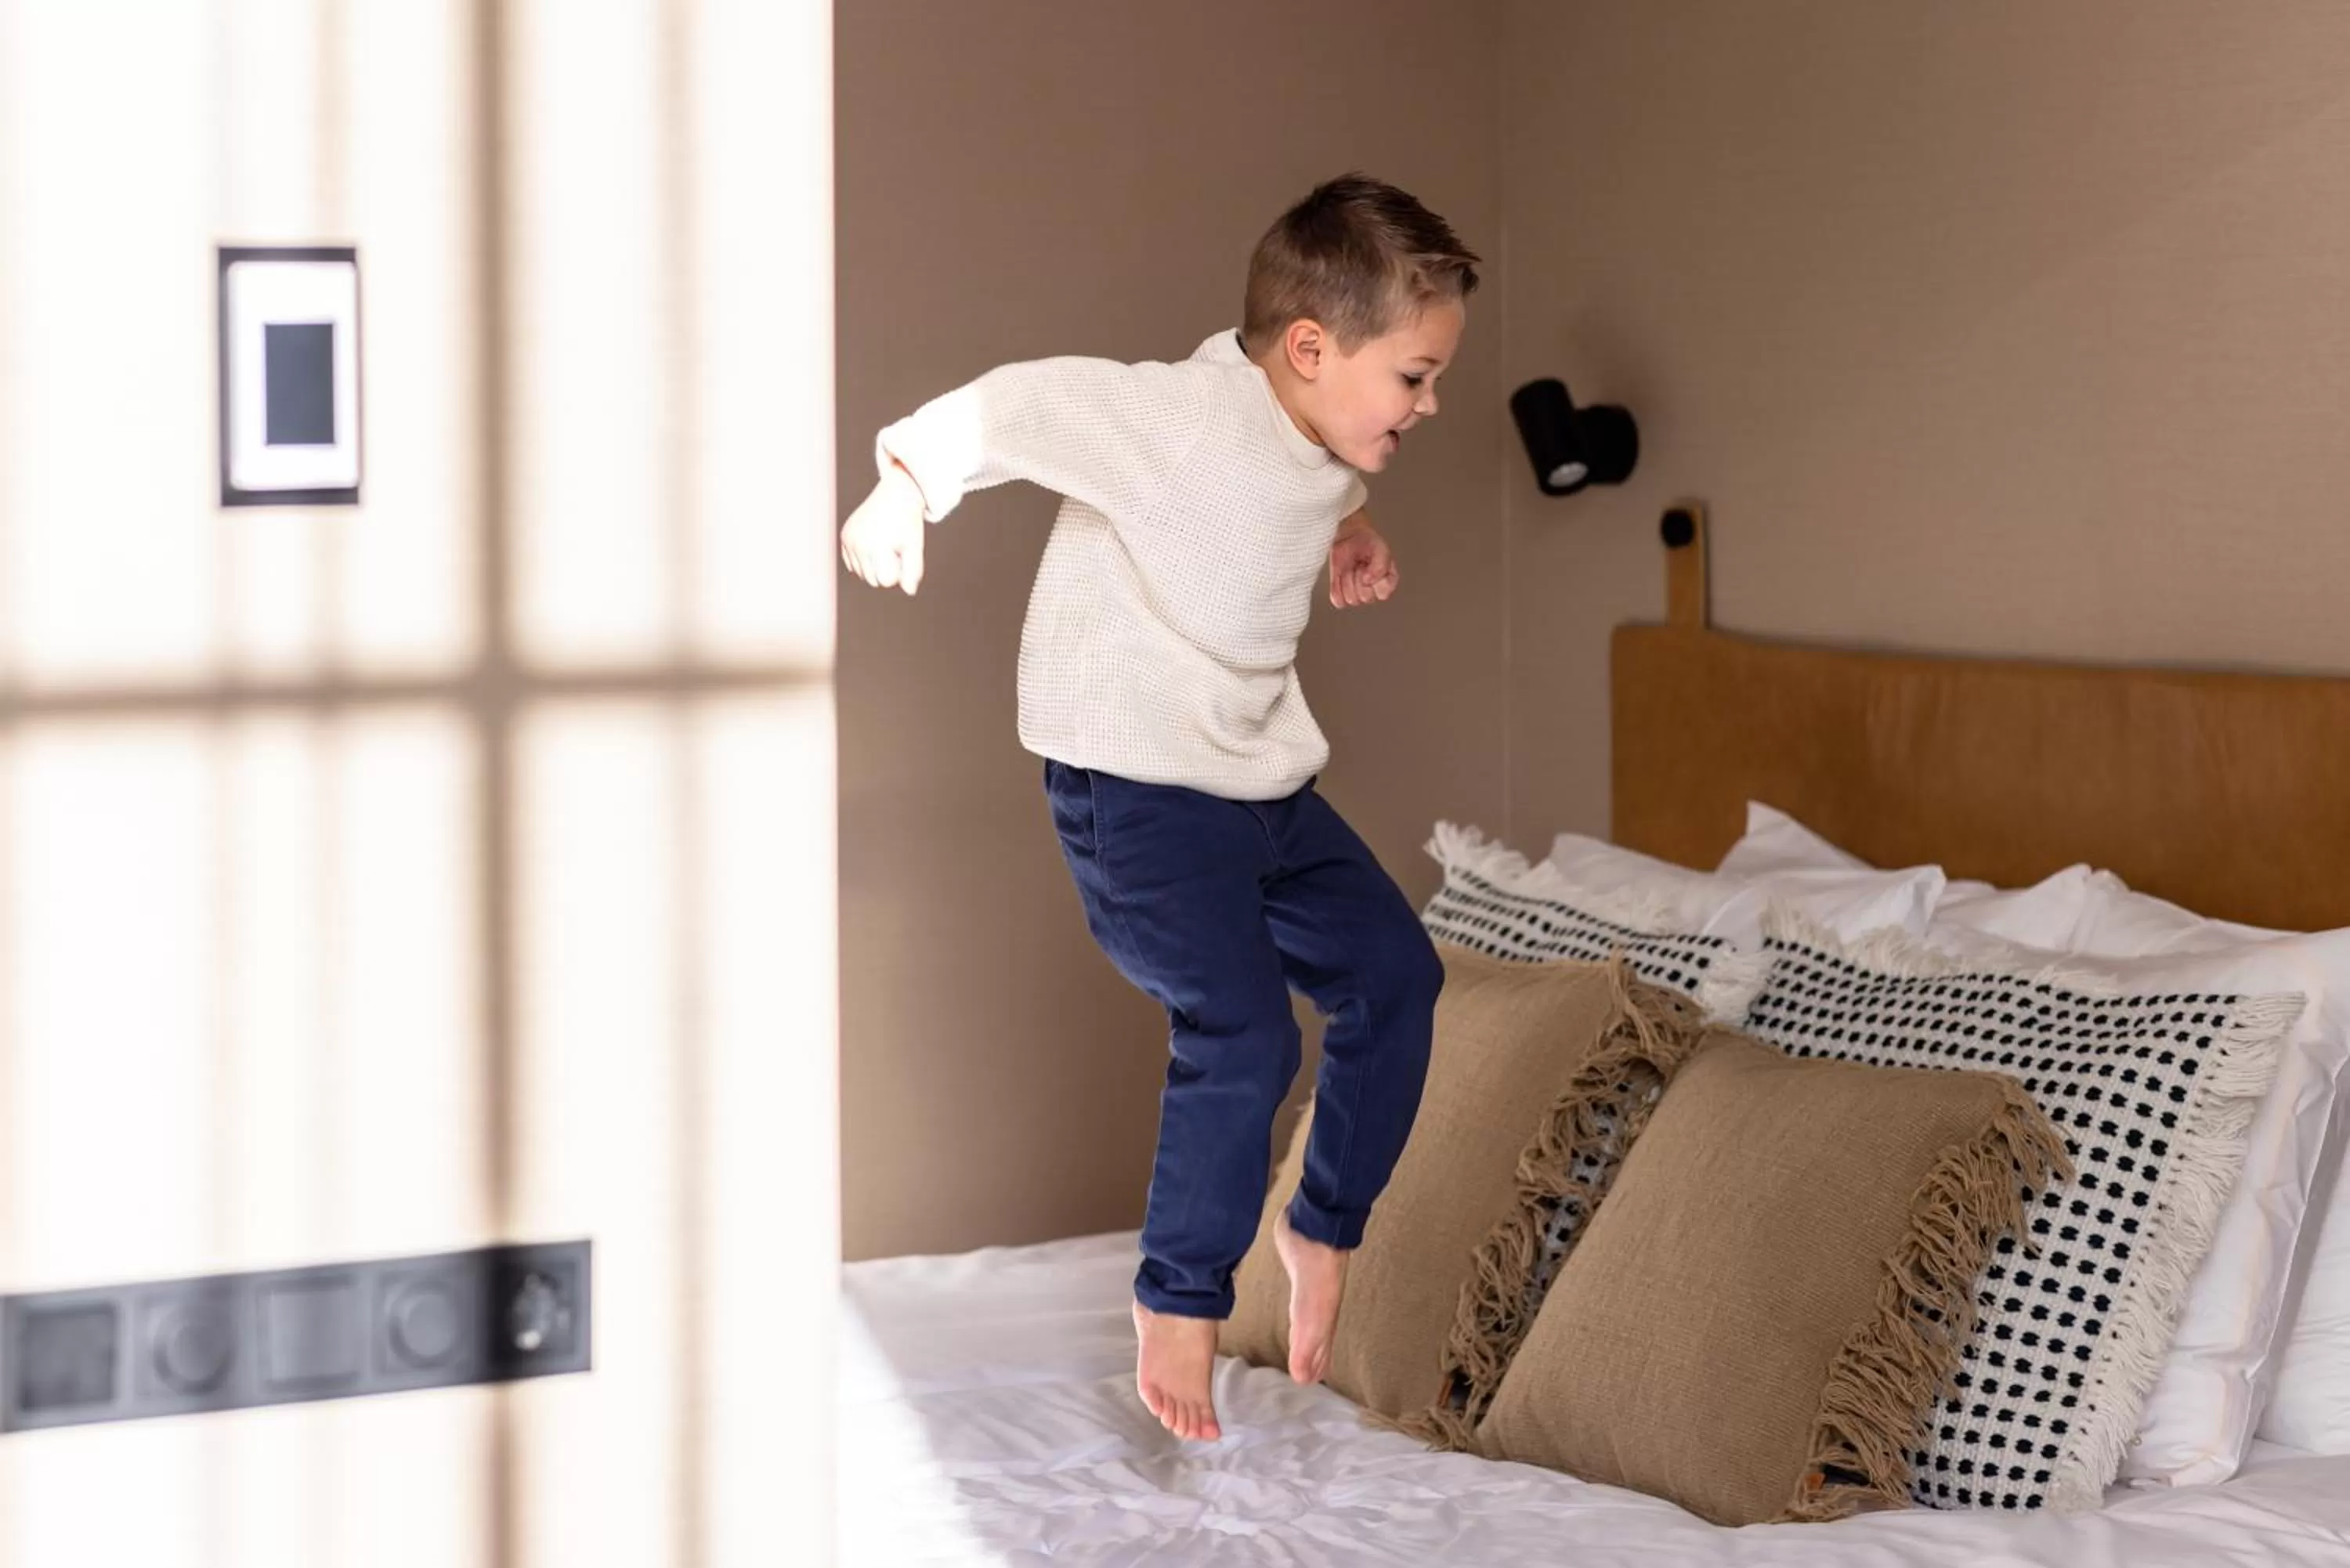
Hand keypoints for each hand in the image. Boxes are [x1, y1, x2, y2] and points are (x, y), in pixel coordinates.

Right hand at [841, 461, 928, 594]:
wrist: (896, 494)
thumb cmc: (908, 522)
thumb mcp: (915, 546)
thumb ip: (914, 571)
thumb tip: (909, 591)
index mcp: (877, 546)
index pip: (886, 581)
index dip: (899, 572)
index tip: (903, 555)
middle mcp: (859, 543)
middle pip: (873, 580)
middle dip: (887, 569)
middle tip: (895, 548)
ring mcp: (849, 539)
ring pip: (862, 574)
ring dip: (875, 566)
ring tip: (885, 545)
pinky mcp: (844, 536)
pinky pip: (853, 564)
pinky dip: (864, 559)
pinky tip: (874, 544)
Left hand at [1328, 513, 1398, 607]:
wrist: (1349, 537)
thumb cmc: (1368, 543)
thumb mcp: (1380, 549)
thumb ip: (1381, 565)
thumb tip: (1368, 581)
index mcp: (1387, 583)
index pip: (1382, 594)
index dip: (1374, 578)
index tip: (1370, 564)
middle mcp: (1373, 592)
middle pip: (1366, 597)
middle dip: (1360, 578)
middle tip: (1360, 564)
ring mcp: (1356, 595)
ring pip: (1351, 599)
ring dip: (1348, 580)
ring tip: (1351, 567)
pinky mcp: (1340, 596)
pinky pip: (1338, 601)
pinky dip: (1337, 587)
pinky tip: (1341, 574)